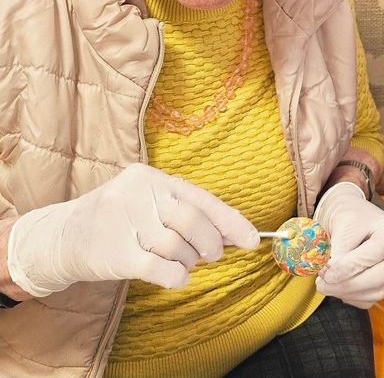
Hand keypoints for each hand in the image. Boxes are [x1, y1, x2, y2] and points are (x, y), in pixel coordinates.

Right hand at [7, 163, 258, 296]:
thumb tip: (232, 233)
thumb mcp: (147, 202)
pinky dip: (177, 276)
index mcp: (150, 177)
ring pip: (177, 246)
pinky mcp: (114, 254)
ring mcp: (123, 223)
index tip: (252, 239)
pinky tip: (176, 277)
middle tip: (212, 254)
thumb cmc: (118, 219)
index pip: (200, 198)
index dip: (229, 221)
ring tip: (183, 262)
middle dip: (210, 242)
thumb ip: (185, 211)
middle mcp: (137, 195)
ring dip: (189, 261)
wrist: (60, 237)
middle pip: (192, 220)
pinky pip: (160, 269)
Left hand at [314, 182, 383, 308]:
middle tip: (322, 284)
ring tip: (324, 285)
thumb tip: (330, 275)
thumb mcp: (342, 223)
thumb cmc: (349, 213)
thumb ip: (339, 249)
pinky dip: (351, 296)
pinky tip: (337, 285)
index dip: (347, 268)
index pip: (372, 255)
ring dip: (347, 293)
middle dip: (348, 284)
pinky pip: (371, 298)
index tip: (326, 273)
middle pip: (380, 277)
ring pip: (376, 292)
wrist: (353, 212)